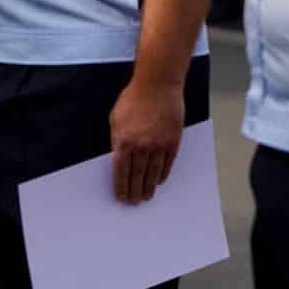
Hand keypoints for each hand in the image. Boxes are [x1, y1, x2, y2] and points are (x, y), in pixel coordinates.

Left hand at [109, 79, 184, 204]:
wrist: (157, 85)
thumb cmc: (133, 98)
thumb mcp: (116, 117)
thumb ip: (116, 138)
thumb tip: (117, 156)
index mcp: (123, 140)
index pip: (120, 171)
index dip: (120, 186)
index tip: (121, 197)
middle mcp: (141, 146)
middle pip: (137, 175)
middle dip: (134, 191)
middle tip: (134, 203)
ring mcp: (158, 144)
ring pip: (153, 173)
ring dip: (148, 187)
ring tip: (146, 197)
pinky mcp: (172, 140)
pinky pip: (167, 163)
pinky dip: (162, 174)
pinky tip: (159, 181)